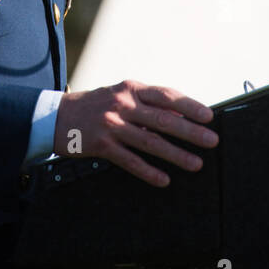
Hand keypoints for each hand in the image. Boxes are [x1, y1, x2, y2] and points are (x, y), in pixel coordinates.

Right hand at [53, 79, 217, 186]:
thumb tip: (180, 114)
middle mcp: (122, 104)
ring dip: (175, 154)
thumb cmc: (96, 105)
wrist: (57, 116)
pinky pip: (129, 161)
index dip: (189, 105)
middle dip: (190, 131)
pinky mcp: (101, 145)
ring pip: (150, 142)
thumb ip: (148, 104)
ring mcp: (112, 125)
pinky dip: (148, 171)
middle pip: (162, 119)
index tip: (208, 116)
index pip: (166, 95)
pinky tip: (164, 180)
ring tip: (195, 163)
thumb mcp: (121, 95)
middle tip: (211, 141)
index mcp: (131, 88)